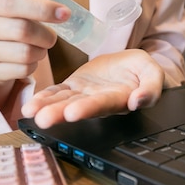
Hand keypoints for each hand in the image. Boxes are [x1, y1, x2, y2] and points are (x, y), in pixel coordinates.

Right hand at [0, 0, 68, 83]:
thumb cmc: (12, 20)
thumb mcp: (23, 1)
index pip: (11, 2)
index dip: (41, 8)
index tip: (65, 13)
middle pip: (21, 30)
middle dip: (46, 35)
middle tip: (53, 36)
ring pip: (24, 53)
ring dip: (41, 51)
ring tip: (40, 47)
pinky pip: (22, 70)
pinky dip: (33, 65)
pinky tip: (29, 59)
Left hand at [21, 49, 164, 127]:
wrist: (130, 65)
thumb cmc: (143, 71)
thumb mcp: (153, 73)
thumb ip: (151, 87)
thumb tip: (139, 100)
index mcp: (119, 98)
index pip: (103, 104)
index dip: (89, 108)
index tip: (73, 113)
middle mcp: (98, 101)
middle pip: (78, 108)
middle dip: (60, 114)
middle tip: (44, 119)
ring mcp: (84, 95)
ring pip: (64, 102)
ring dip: (47, 108)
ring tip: (31, 112)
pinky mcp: (74, 87)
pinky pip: (57, 93)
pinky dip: (44, 98)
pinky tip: (31, 104)